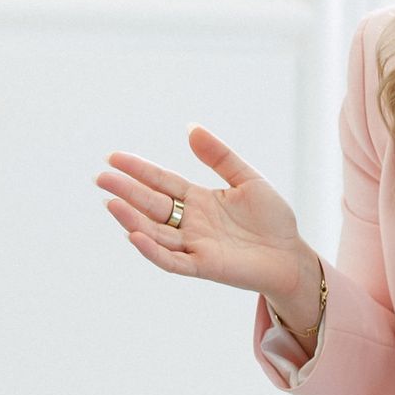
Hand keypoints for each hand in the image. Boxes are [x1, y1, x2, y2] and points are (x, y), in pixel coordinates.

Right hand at [98, 126, 311, 299]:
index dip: (139, 170)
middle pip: (151, 205)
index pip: (162, 182)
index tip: (113, 158)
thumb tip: (191, 128)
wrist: (293, 256)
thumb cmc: (273, 220)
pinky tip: (134, 235)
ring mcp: (194, 245)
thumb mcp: (248, 179)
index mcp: (199, 200)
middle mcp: (191, 222)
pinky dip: (152, 250)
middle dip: (126, 191)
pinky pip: (171, 260)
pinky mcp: (203, 266)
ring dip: (131, 219)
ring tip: (110, 202)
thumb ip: (220, 156)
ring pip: (155, 232)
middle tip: (101, 177)